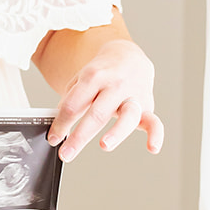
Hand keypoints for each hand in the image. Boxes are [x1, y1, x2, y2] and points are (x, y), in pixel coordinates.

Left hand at [46, 40, 163, 161]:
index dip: (61, 124)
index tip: (53, 139)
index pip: (74, 104)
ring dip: (116, 132)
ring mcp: (133, 95)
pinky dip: (156, 134)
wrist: (127, 55)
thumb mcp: (80, 80)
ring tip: (104, 145)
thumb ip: (71, 101)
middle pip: (97, 113)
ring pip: (128, 115)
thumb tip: (60, 126)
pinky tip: (152, 148)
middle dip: (80, 136)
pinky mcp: (147, 106)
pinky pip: (154, 121)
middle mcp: (115, 85)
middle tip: (66, 153)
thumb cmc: (100, 73)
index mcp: (94, 77)